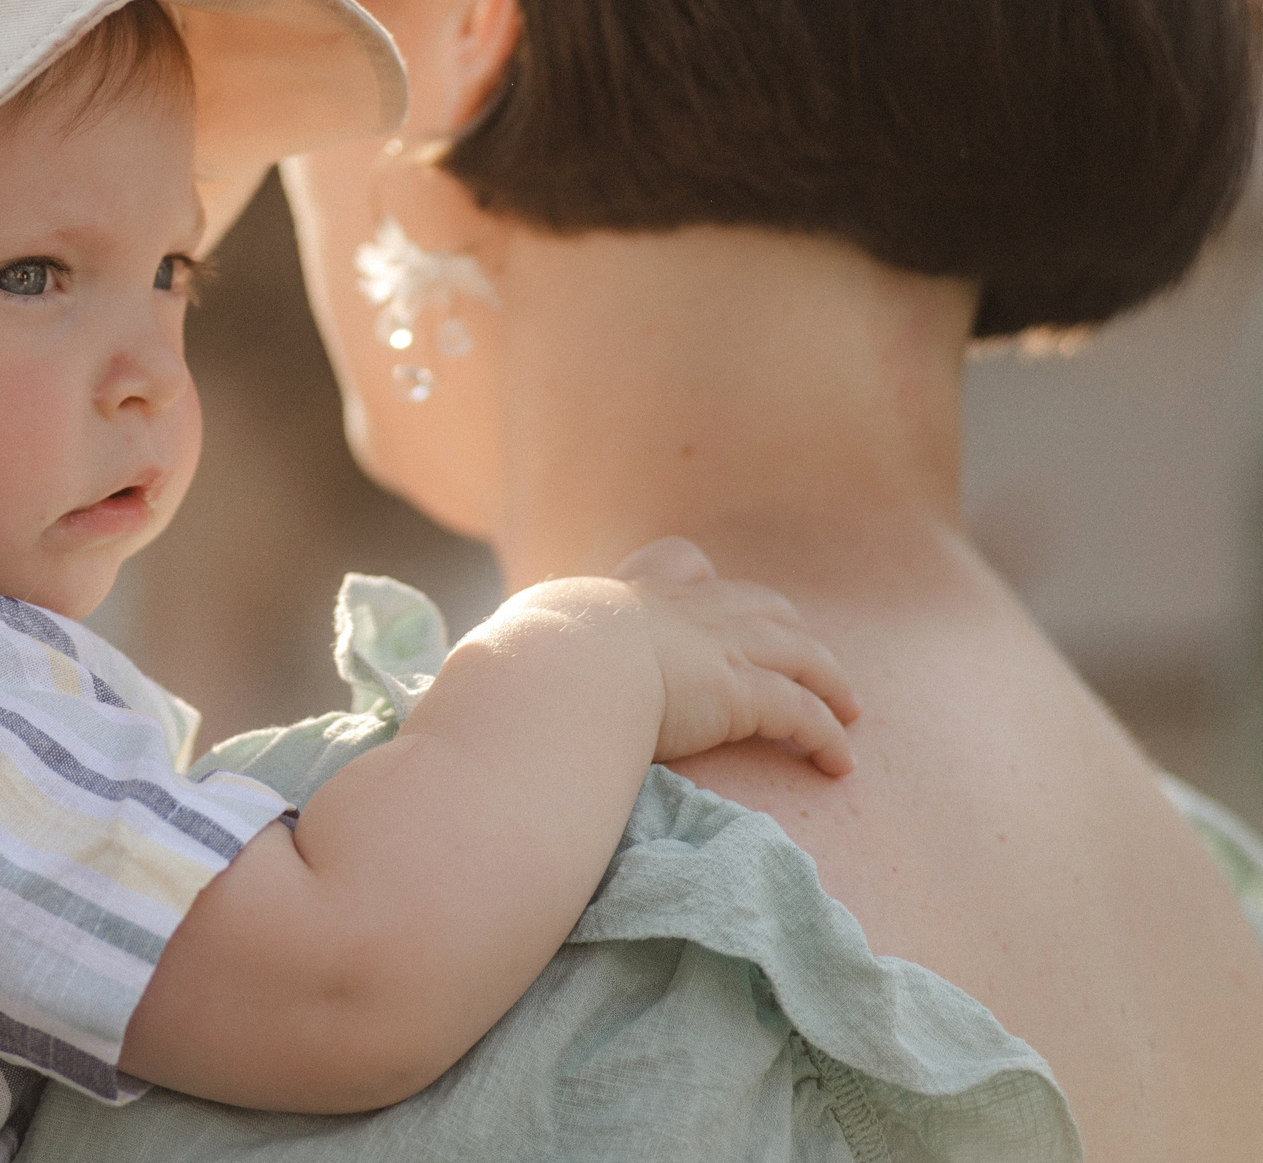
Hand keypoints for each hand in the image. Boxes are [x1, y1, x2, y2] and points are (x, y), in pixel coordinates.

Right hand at [507, 537, 860, 776]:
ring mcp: (718, 646)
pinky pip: (801, 712)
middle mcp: (684, 611)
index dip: (702, 581)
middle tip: (803, 653)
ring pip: (798, 654)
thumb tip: (477, 685)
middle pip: (758, 603)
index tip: (708, 593)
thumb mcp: (515, 645)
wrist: (556, 670)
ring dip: (830, 681)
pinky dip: (828, 735)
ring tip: (850, 709)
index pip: (679, 566)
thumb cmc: (524, 664)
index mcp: (629, 598)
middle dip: (786, 627)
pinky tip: (839, 762)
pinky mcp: (739, 691)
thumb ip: (516, 656)